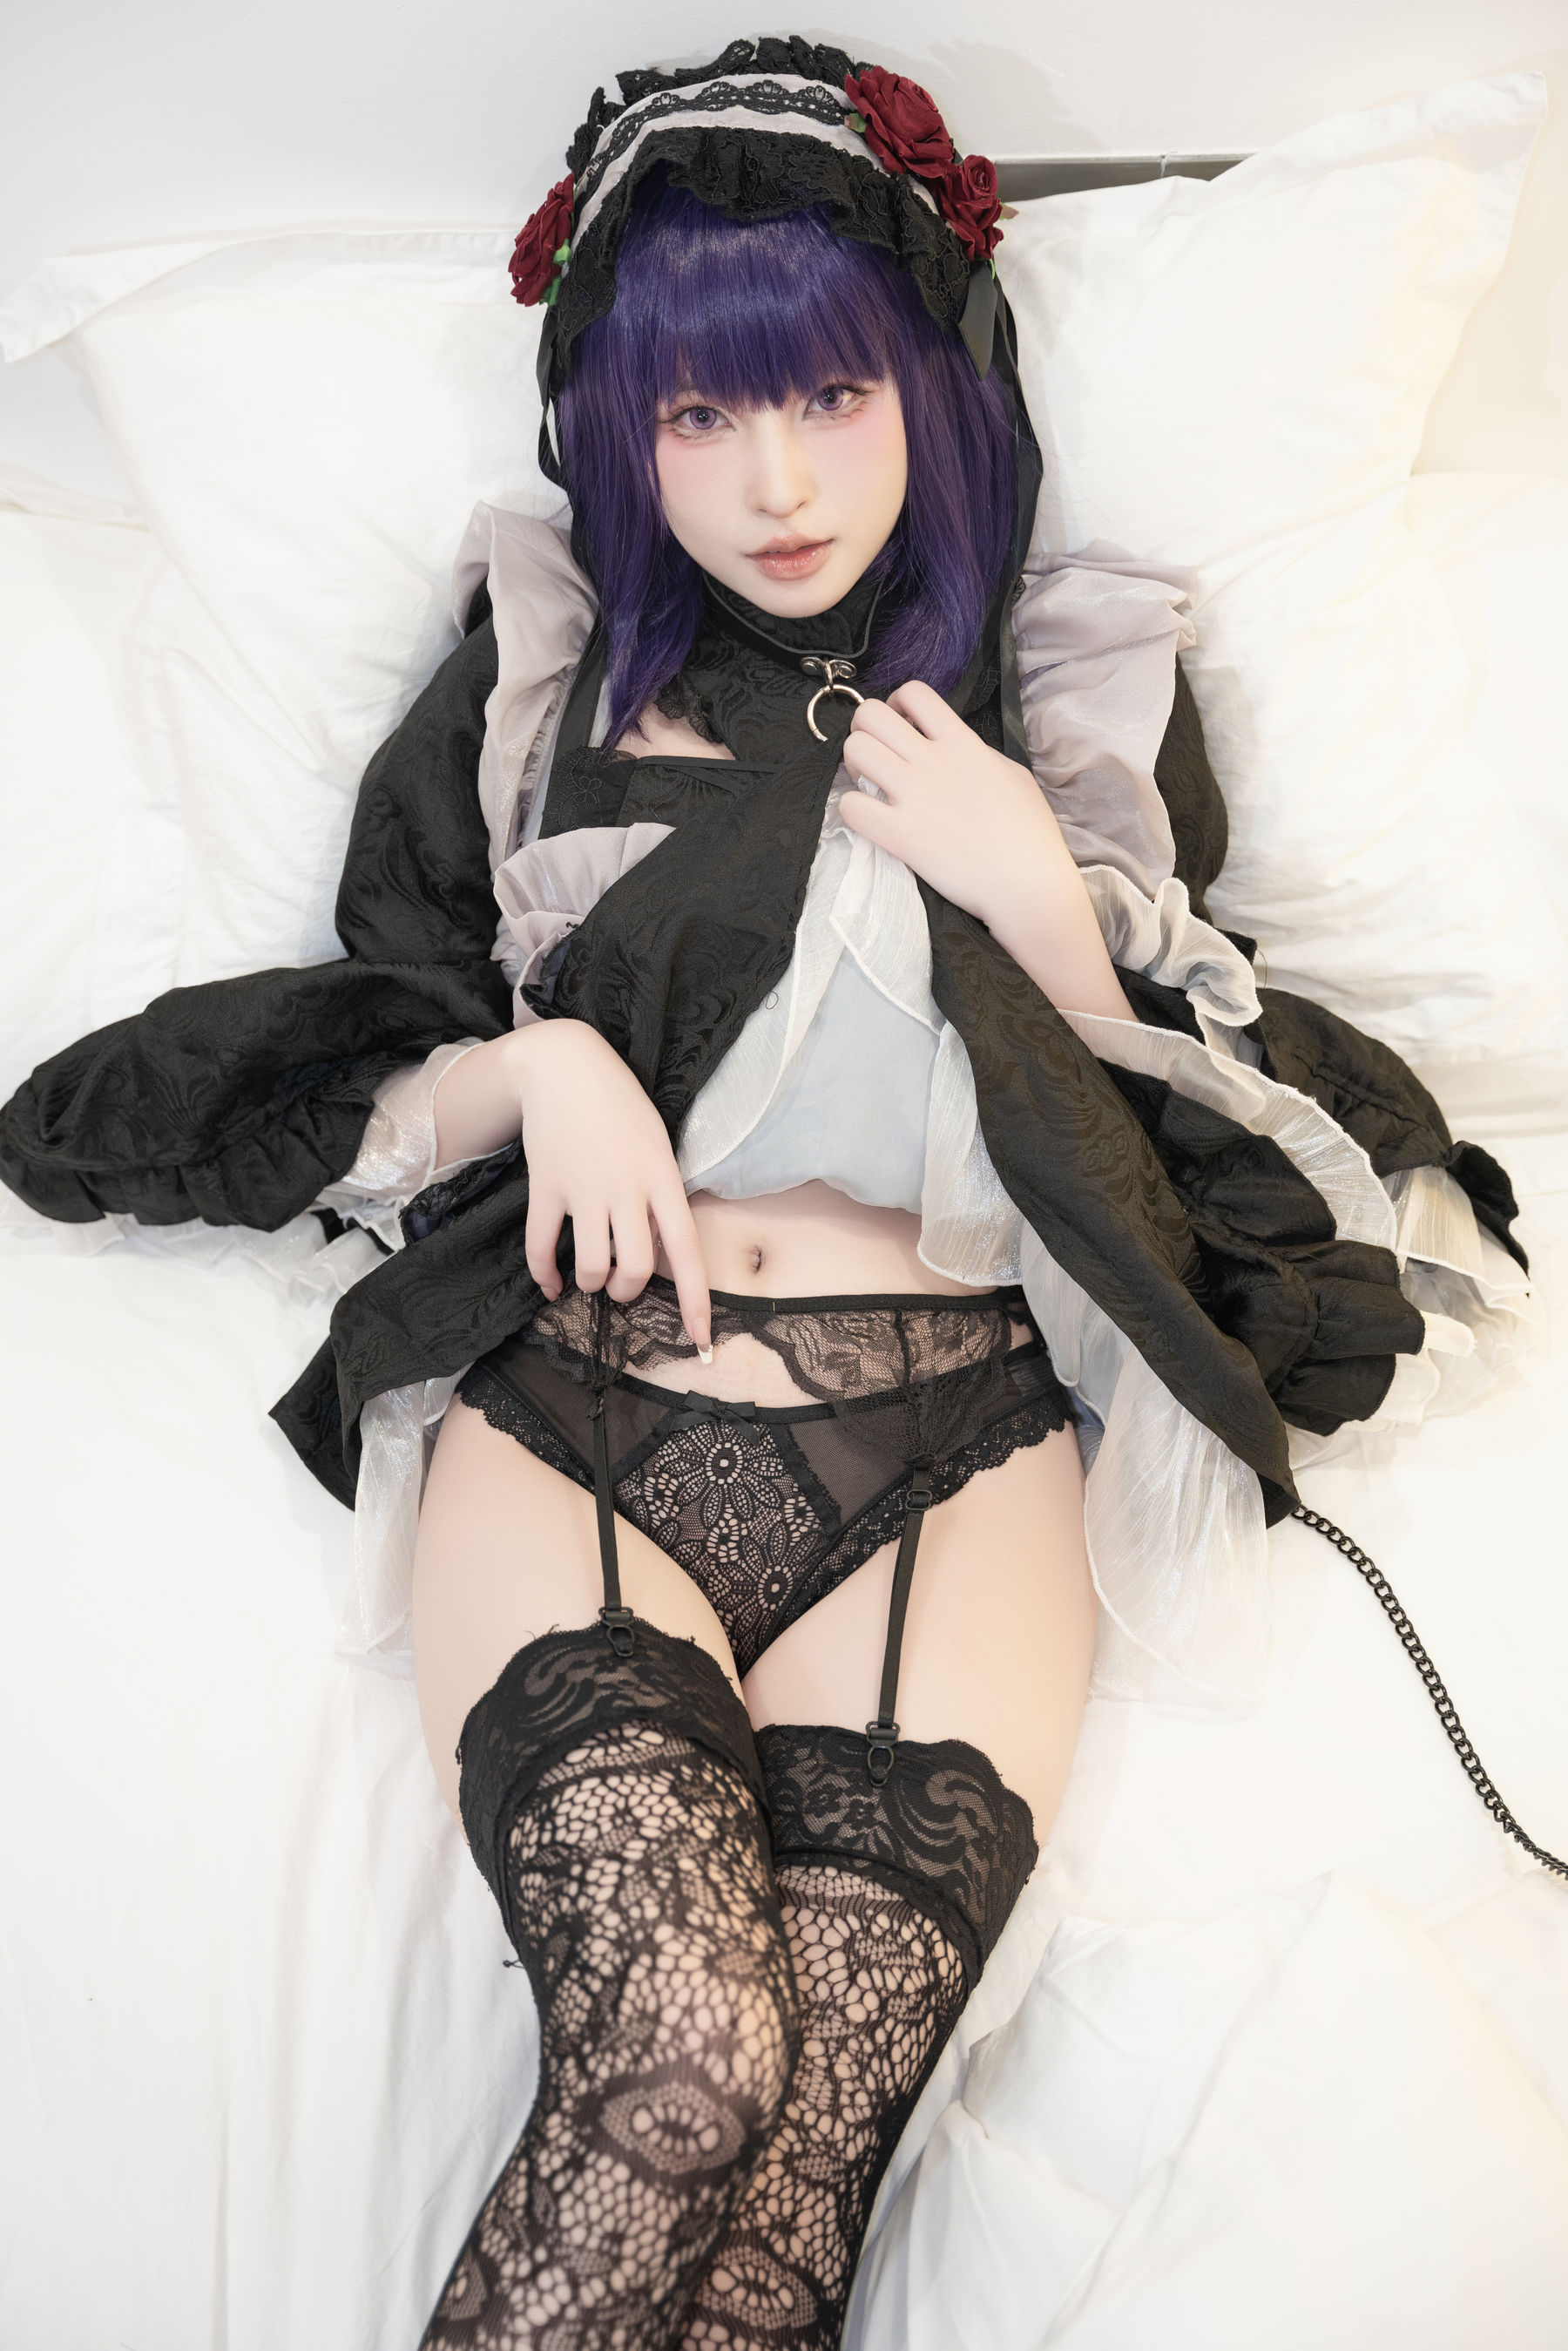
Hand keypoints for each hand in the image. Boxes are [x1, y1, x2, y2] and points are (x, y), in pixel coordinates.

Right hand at [436, 1022, 710, 1345]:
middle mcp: (626, 1189)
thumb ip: (663, 1196)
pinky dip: (543, 1275)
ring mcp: (583, 1189)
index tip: (704, 1343)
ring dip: (590, 1284)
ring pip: (590, 1266)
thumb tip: (663, 1251)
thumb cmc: (621, 1106)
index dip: (697, 1302)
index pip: (687, 1252)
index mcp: (663, 1179)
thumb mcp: (659, 1145)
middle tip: (620, 1285)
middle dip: (627, 1291)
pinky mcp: (545, 1186)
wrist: (565, 1065)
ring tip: (590, 1277)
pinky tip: (550, 1285)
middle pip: (635, 1270)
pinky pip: (540, 1247)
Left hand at [838, 681, 1062, 934]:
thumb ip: (979, 754)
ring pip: (855, 750)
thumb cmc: (1030, 833)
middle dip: (866, 729)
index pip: (915, 692)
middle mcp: (932, 761)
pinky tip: (868, 818)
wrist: (1028, 884)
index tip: (902, 725)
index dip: (898, 704)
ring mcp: (913, 796)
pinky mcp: (899, 835)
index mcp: (962, 742)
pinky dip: (851, 810)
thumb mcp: (1013, 775)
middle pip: (871, 714)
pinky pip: (850, 806)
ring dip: (853, 764)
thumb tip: (958, 751)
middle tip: (878, 754)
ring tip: (868, 783)